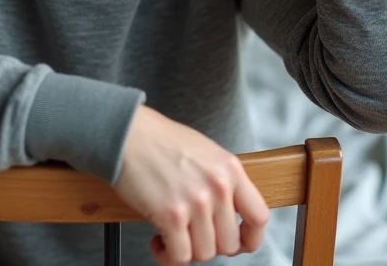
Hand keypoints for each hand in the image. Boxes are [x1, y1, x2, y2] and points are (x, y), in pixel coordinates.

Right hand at [113, 106, 268, 264]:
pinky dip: (168, 256)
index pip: (259, 217)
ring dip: (187, 251)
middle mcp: (218, 186)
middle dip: (210, 246)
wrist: (127, 133)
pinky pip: (180, 256)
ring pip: (204, 253)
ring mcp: (196, 201)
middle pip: (229, 244)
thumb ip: (223, 182)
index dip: (250, 239)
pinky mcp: (171, 214)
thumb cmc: (160, 141)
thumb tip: (229, 216)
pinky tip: (159, 241)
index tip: (239, 243)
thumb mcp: (206, 153)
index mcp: (231, 169)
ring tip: (173, 236)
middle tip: (193, 236)